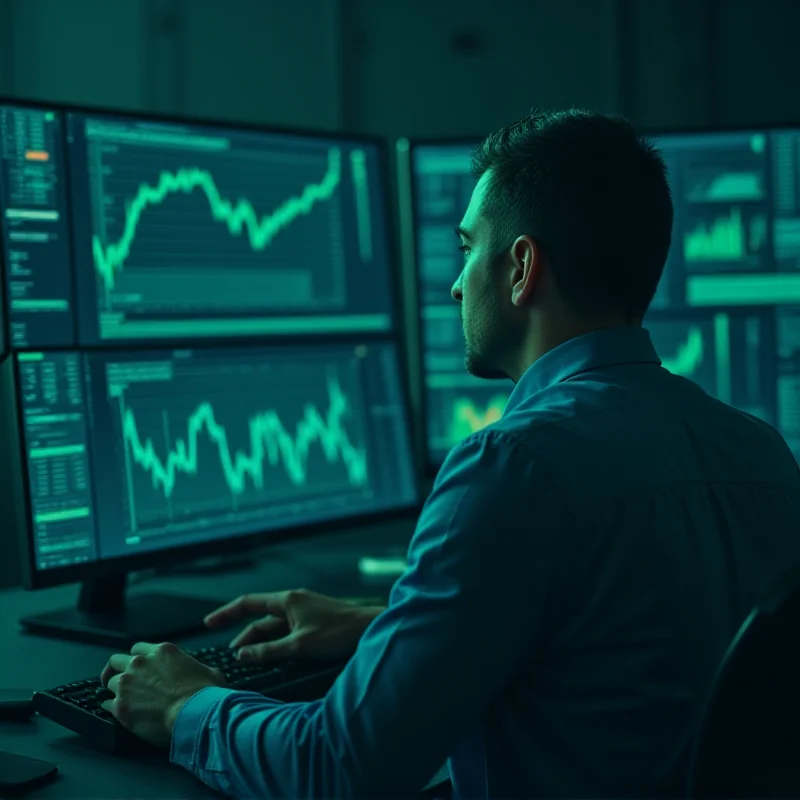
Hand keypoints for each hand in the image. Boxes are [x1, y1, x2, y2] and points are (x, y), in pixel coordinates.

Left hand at [100, 642, 226, 747]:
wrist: (193, 713)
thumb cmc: (204, 693)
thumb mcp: (209, 672)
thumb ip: (197, 669)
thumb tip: (203, 675)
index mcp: (162, 651)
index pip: (137, 648)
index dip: (137, 658)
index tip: (138, 666)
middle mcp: (140, 663)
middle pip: (116, 661)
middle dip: (118, 670)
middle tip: (123, 680)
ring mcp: (128, 684)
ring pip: (110, 682)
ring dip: (116, 690)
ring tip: (123, 699)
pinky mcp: (120, 706)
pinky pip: (106, 704)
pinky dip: (111, 707)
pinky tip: (118, 712)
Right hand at [204, 588, 384, 662]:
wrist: (371, 628)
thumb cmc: (339, 633)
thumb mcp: (300, 645)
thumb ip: (269, 651)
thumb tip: (243, 656)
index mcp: (287, 600)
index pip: (248, 603)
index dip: (226, 614)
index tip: (208, 624)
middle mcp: (294, 601)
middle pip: (261, 618)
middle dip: (244, 636)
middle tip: (232, 656)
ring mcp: (305, 610)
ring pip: (275, 626)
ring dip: (261, 641)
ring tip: (248, 659)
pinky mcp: (315, 620)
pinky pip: (287, 629)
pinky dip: (276, 641)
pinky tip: (274, 655)